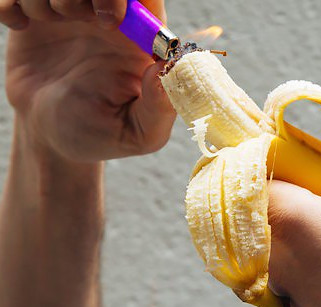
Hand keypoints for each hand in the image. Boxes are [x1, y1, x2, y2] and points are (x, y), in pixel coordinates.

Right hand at [3, 0, 175, 161]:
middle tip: (77, 16)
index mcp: (141, 41)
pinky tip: (20, 26)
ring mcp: (72, 16)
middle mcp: (109, 20)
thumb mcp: (138, 133)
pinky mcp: (35, 19)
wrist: (52, 140)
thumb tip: (167, 69)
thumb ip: (160, 107)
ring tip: (50, 23)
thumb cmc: (104, 136)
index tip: (112, 20)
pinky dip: (12, 2)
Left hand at [268, 135, 320, 306]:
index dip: (277, 153)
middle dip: (292, 183)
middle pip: (262, 197)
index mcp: (289, 217)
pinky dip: (302, 244)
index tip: (301, 151)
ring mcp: (275, 276)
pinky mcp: (287, 296)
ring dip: (298, 215)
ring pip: (272, 227)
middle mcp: (271, 247)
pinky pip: (282, 256)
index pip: (256, 167)